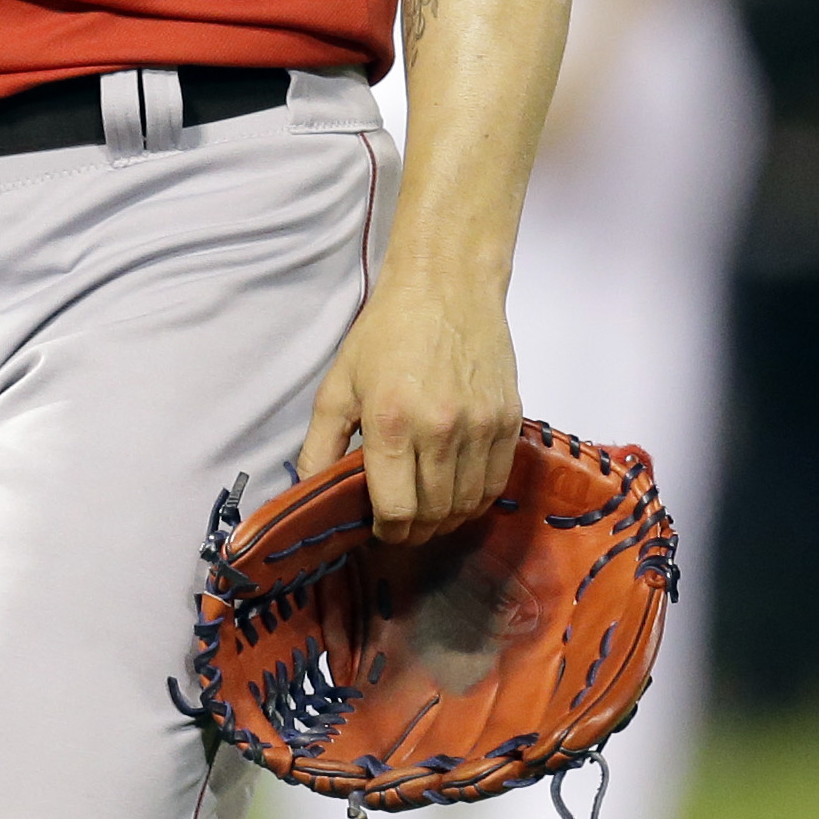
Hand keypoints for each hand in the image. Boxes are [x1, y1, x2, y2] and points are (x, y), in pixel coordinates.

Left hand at [296, 273, 520, 545]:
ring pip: (468, 506)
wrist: (447, 285)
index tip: (378, 529)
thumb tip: (308, 494)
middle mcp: (440, 429)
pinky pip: (496, 483)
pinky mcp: (509, 420)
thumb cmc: (387, 332)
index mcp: (390, 422)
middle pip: (433, 515)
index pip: (395, 511)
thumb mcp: (339, 383)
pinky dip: (476, 499)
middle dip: (414, 532)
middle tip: (401, 526)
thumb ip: (319, 446)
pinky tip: (457, 491)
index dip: (385, 533)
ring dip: (446, 520)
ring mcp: (480, 427)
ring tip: (428, 511)